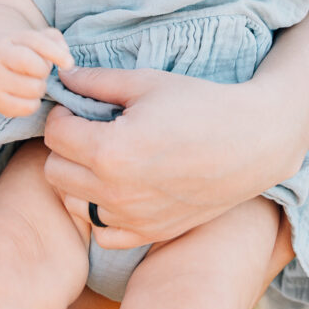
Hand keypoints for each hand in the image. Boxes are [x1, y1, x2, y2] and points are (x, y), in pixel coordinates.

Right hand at [0, 28, 72, 116]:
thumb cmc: (23, 52)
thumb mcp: (37, 39)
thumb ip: (55, 41)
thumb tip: (66, 61)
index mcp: (8, 42)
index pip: (36, 43)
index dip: (57, 53)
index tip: (69, 63)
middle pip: (38, 69)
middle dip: (45, 71)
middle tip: (39, 72)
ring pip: (34, 89)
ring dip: (40, 88)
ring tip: (33, 82)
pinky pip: (28, 108)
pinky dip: (34, 104)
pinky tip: (28, 96)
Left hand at [44, 67, 295, 248]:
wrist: (253, 143)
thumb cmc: (202, 105)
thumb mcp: (147, 83)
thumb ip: (96, 81)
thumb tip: (62, 76)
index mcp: (111, 150)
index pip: (54, 134)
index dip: (62, 114)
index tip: (79, 106)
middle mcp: (116, 191)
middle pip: (54, 171)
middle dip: (65, 146)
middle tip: (90, 130)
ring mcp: (133, 217)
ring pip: (72, 203)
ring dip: (78, 180)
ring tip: (105, 158)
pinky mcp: (150, 232)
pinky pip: (102, 231)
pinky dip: (102, 211)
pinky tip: (120, 187)